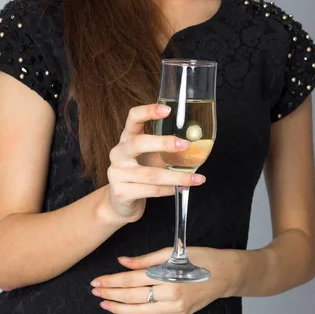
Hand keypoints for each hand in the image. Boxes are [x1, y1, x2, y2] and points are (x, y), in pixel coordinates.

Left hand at [90, 247, 236, 313]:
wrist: (227, 274)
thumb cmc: (203, 258)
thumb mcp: (173, 252)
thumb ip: (146, 259)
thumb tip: (122, 262)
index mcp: (169, 276)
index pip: (132, 280)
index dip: (112, 281)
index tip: (96, 281)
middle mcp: (171, 295)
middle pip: (133, 297)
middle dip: (111, 295)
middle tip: (95, 291)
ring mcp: (176, 309)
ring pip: (140, 313)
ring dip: (120, 309)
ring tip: (105, 304)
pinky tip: (125, 313)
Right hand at [105, 104, 205, 222]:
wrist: (122, 204)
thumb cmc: (141, 176)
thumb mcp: (151, 158)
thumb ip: (167, 150)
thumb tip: (197, 147)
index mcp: (126, 139)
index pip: (133, 118)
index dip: (148, 111)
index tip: (168, 110)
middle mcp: (118, 153)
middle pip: (139, 143)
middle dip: (164, 143)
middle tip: (186, 145)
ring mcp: (117, 173)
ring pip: (151, 174)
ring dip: (177, 177)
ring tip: (196, 179)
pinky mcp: (121, 193)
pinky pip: (151, 190)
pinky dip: (169, 190)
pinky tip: (180, 189)